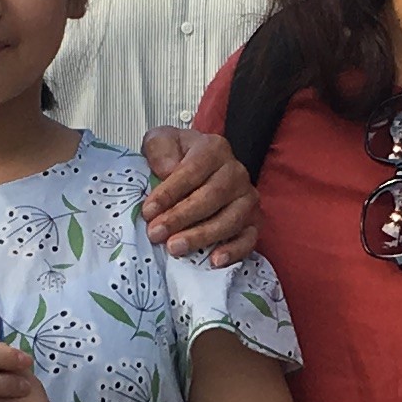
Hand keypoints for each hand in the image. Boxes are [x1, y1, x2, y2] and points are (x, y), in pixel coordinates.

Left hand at [139, 126, 259, 261]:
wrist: (198, 167)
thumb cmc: (178, 158)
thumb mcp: (161, 141)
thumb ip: (159, 148)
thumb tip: (166, 170)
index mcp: (214, 149)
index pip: (192, 171)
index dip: (169, 193)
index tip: (148, 211)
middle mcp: (236, 172)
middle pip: (211, 196)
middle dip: (181, 217)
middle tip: (156, 233)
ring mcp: (247, 198)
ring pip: (230, 219)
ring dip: (201, 236)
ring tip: (175, 248)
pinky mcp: (253, 221)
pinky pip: (248, 238)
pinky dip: (234, 251)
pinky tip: (214, 260)